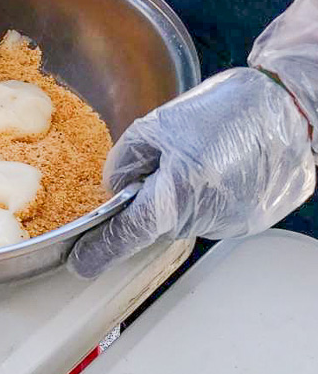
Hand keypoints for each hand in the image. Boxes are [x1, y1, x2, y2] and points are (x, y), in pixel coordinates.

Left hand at [69, 68, 315, 278]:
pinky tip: (223, 165)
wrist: (291, 111)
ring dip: (183, 193)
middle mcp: (205, 217)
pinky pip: (211, 214)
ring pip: (184, 217)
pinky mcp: (249, 222)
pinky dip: (207, 194)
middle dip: (152, 195)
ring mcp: (231, 224)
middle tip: (173, 156)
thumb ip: (126, 161)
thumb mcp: (158, 125)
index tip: (81, 263)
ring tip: (207, 154)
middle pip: (156, 221)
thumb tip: (115, 189)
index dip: (101, 250)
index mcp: (178, 192)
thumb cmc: (229, 110)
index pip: (128, 232)